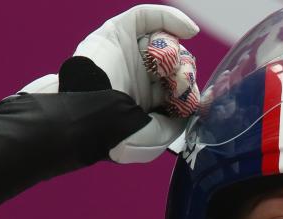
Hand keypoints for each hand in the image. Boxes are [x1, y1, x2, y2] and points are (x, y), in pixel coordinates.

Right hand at [22, 4, 199, 162]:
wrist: (91, 119)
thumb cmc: (119, 134)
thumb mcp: (156, 138)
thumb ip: (176, 122)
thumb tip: (189, 105)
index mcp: (144, 100)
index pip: (176, 86)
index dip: (189, 90)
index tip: (191, 99)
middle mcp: (136, 74)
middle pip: (173, 61)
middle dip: (184, 71)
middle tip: (181, 82)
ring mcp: (126, 53)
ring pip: (163, 40)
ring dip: (176, 52)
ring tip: (172, 68)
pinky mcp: (117, 33)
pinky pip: (146, 16)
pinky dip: (170, 18)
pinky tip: (188, 32)